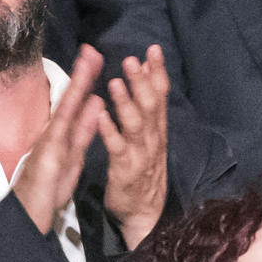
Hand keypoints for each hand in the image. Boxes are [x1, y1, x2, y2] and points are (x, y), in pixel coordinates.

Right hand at [13, 45, 105, 233]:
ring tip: (87, 62)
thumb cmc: (50, 187)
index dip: (85, 79)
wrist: (30, 213)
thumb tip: (97, 104)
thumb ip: (84, 130)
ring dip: (76, 85)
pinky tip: (80, 101)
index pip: (76, 102)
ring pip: (65, 110)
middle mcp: (55, 134)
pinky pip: (61, 135)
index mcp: (63, 134)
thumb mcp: (73, 155)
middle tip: (92, 49)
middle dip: (82, 74)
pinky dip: (70, 116)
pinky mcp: (48, 157)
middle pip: (70, 100)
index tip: (94, 56)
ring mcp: (50, 144)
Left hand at [101, 44, 168, 249]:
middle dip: (142, 82)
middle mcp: (153, 138)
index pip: (161, 95)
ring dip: (126, 103)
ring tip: (116, 82)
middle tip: (131, 60)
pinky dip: (110, 132)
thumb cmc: (144, 170)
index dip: (157, 72)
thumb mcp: (151, 137)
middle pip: (150, 106)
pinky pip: (117, 149)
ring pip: (136, 125)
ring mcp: (140, 154)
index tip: (152, 49)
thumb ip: (149, 107)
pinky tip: (101, 117)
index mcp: (158, 129)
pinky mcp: (124, 170)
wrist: (144, 211)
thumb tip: (147, 74)